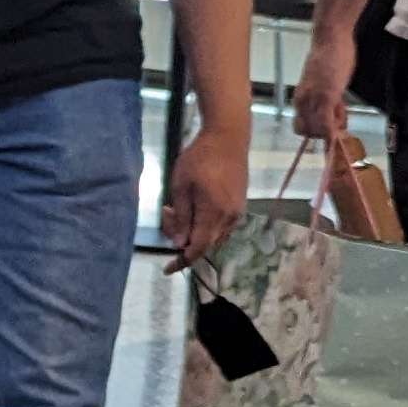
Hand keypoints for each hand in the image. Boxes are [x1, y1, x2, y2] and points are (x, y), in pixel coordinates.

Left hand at [162, 121, 247, 266]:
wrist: (228, 138)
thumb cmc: (199, 158)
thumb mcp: (181, 186)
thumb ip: (182, 217)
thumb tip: (180, 244)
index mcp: (214, 214)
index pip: (197, 249)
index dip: (182, 261)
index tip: (167, 268)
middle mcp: (229, 218)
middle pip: (205, 244)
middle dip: (183, 239)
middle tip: (168, 214)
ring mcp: (237, 212)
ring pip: (214, 235)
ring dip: (194, 230)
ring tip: (177, 208)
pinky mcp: (240, 205)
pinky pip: (222, 225)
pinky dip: (205, 224)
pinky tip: (194, 207)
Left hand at [289, 26, 353, 141]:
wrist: (330, 38)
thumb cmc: (330, 57)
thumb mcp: (325, 83)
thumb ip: (327, 99)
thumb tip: (334, 114)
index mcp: (300, 98)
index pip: (301, 127)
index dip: (316, 131)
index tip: (330, 123)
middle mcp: (301, 102)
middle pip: (308, 132)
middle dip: (324, 133)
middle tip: (339, 117)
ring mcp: (313, 100)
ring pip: (317, 131)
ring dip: (332, 130)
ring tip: (342, 110)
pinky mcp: (326, 96)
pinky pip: (326, 123)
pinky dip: (332, 132)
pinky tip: (341, 127)